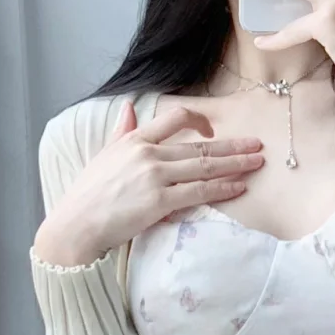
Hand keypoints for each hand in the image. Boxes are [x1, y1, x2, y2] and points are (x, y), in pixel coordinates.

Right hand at [33, 103, 263, 266]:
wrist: (76, 225)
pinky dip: (222, 189)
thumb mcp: (103, 155)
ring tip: (256, 163)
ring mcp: (155, 176)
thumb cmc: (87, 194)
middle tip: (257, 145)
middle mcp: (148, 153)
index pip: (175, 117)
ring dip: (235, 164)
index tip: (214, 128)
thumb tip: (128, 108)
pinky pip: (199, 192)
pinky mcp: (159, 201)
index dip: (200, 120)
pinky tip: (239, 187)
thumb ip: (122, 132)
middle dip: (232, 146)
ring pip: (205, 167)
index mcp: (135, 139)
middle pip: (200, 146)